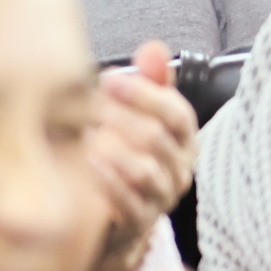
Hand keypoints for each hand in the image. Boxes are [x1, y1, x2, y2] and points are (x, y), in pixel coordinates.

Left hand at [69, 41, 197, 270]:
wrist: (115, 219)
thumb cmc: (125, 154)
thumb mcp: (138, 117)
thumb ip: (149, 82)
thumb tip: (154, 46)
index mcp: (184, 140)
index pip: (177, 113)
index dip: (145, 94)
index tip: (108, 79)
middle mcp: (180, 169)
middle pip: (159, 139)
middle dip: (123, 117)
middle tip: (87, 103)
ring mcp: (162, 198)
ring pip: (148, 171)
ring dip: (116, 150)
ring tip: (87, 134)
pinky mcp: (140, 223)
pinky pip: (130, 205)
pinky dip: (109, 183)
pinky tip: (88, 163)